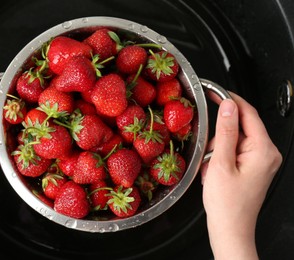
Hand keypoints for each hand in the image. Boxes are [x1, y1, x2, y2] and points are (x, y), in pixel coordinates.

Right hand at [200, 92, 281, 259]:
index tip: (214, 92)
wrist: (230, 229)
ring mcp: (260, 161)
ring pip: (235, 139)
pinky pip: (234, 151)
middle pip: (241, 127)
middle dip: (220, 135)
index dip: (230, 99)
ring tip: (211, 168)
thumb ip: (225, 131)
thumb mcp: (221, 162)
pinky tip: (215, 171)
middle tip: (208, 151)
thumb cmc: (227, 203)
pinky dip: (221, 156)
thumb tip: (228, 106)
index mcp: (263, 150)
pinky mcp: (253, 167)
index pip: (248, 113)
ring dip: (218, 148)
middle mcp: (267, 153)